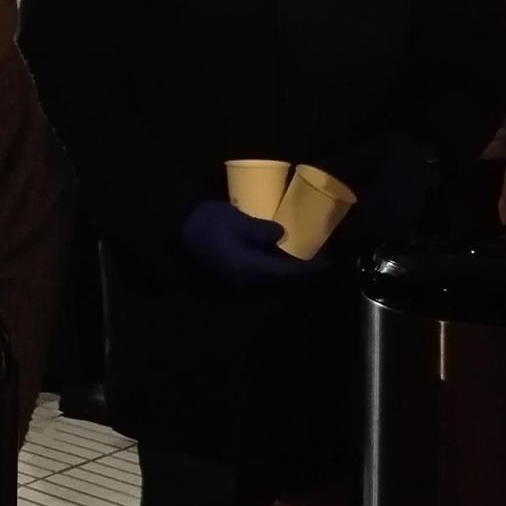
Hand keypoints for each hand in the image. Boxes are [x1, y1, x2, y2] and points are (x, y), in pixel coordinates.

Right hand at [182, 200, 324, 284]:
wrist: (176, 232)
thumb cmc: (206, 223)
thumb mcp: (236, 220)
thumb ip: (261, 230)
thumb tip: (282, 235)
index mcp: (249, 270)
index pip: (287, 273)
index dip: (309, 269)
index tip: (329, 261)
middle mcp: (245, 284)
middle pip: (282, 284)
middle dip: (302, 274)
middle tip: (320, 260)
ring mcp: (236, 285)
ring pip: (271, 285)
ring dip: (288, 275)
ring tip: (303, 259)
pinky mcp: (231, 280)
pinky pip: (260, 281)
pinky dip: (275, 273)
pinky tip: (279, 260)